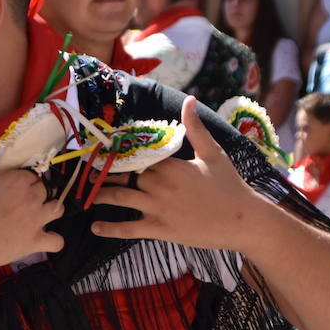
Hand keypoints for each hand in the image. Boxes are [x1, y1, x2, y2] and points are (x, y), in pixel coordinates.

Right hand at [0, 125, 63, 273]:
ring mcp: (36, 221)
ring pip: (58, 209)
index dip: (24, 177)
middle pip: (46, 188)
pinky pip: (57, 241)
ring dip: (50, 209)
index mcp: (16, 180)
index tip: (13, 185)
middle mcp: (31, 197)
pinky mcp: (34, 242)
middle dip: (36, 192)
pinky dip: (53, 239)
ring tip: (35, 213)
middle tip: (19, 200)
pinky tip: (42, 237)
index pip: (33, 171)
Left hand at [92, 96, 264, 251]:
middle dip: (104, 172)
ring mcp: (157, 208)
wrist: (244, 221)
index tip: (101, 148)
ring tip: (85, 193)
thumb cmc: (230, 185)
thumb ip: (196, 128)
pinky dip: (111, 228)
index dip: (118, 152)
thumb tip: (190, 100)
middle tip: (85, 169)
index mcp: (170, 165)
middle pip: (123, 175)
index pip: (136, 155)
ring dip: (100, 195)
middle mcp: (159, 185)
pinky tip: (95, 227)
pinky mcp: (160, 229)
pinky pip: (129, 228)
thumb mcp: (214, 152)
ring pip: (120, 198)